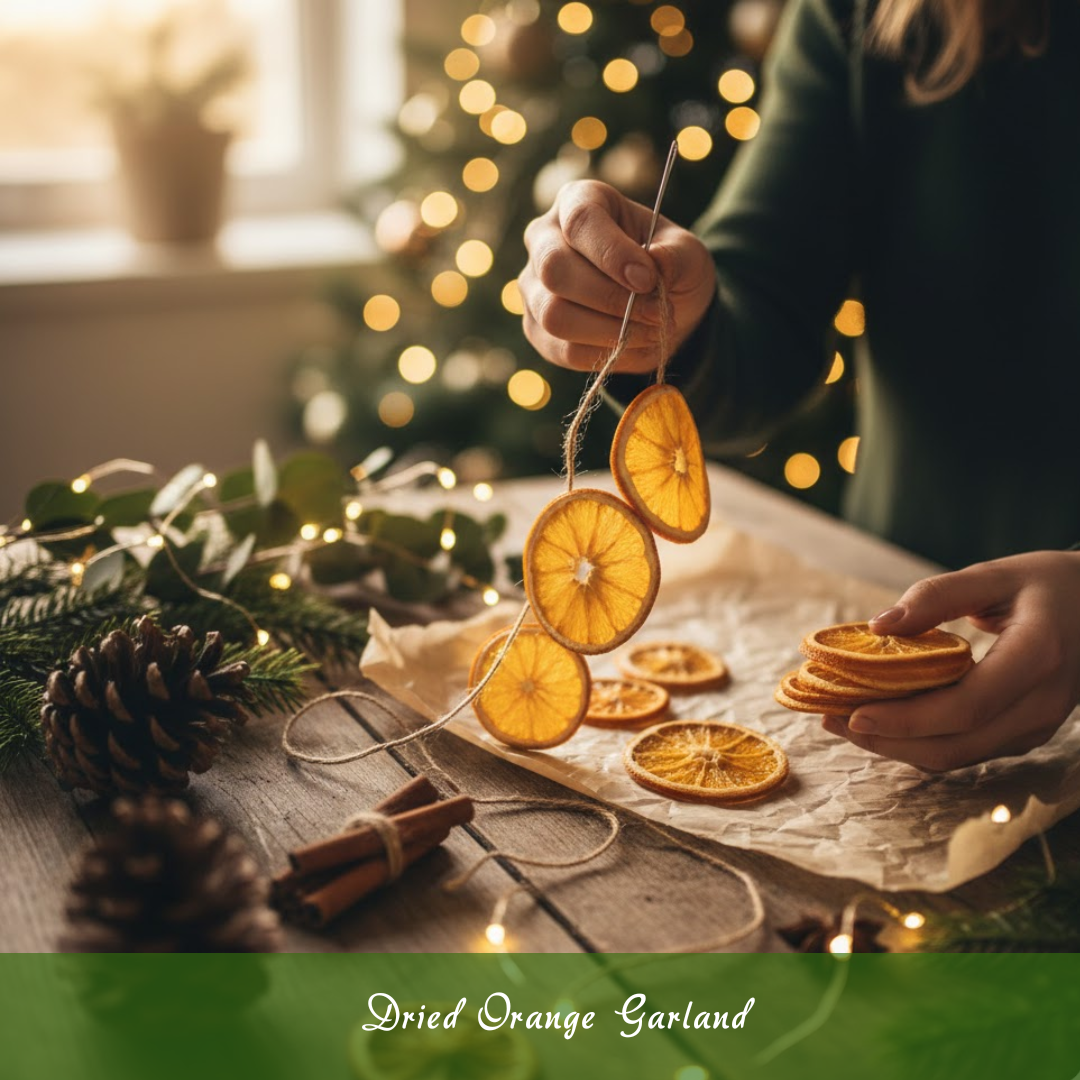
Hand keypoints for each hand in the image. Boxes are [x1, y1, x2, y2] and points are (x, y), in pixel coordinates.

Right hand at [519, 180, 716, 373]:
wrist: (659, 307)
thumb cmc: (668, 267)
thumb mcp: (686, 254)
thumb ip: (675, 256)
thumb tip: (653, 265)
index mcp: (578, 200)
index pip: (580, 220)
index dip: (612, 253)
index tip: (648, 280)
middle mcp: (543, 239)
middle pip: (555, 269)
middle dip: (610, 298)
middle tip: (656, 311)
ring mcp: (534, 286)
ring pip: (554, 314)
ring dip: (610, 330)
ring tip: (651, 331)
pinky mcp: (537, 329)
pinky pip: (562, 348)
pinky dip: (605, 352)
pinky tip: (634, 345)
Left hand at [823, 551, 1079, 770]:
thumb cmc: (1049, 585)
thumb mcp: (995, 574)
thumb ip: (938, 596)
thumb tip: (878, 626)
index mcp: (1036, 659)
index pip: (964, 707)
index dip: (905, 719)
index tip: (852, 713)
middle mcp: (1040, 705)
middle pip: (955, 745)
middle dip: (886, 740)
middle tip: (830, 719)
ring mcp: (1036, 727)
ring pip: (958, 756)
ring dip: (897, 746)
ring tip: (842, 721)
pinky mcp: (1024, 734)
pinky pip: (966, 750)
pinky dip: (919, 741)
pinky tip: (882, 720)